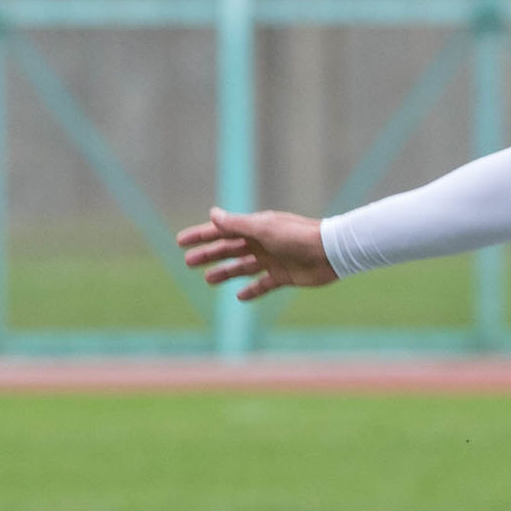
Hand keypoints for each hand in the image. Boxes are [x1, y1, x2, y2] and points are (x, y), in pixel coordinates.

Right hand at [176, 208, 333, 299]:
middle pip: (229, 249)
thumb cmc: (297, 236)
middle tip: (188, 262)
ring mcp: (272, 260)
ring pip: (242, 267)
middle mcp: (262, 243)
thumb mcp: (263, 229)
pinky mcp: (284, 276)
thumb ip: (237, 224)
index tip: (181, 242)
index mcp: (255, 228)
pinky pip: (263, 285)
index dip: (201, 235)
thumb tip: (212, 214)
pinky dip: (252, 291)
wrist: (330, 252)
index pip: (222, 230)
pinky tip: (239, 297)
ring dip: (225, 272)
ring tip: (208, 279)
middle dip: (209, 254)